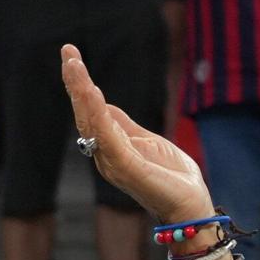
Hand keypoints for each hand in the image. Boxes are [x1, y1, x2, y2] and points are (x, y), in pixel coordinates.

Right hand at [62, 44, 213, 223]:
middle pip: (85, 114)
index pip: (91, 111)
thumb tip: (103, 103)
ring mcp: (114, 162)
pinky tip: (94, 93)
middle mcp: (105, 155)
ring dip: (82, 93)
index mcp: (111, 147)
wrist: (191, 207)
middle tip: (68, 52)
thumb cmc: (172, 177)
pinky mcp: (127, 168)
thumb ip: (123, 124)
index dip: (80, 84)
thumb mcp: (147, 140)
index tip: (72, 55)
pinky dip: (99, 114)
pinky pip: (109, 137)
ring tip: (74, 66)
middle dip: (76, 82)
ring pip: (92, 122)